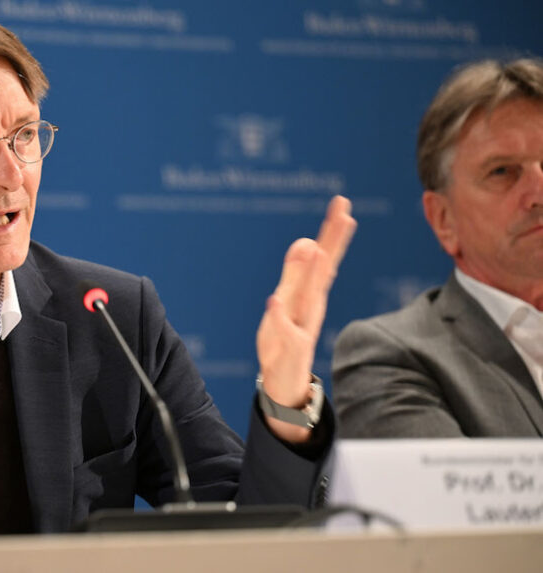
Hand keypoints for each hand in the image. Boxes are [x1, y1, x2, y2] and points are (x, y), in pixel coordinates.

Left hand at [256, 195, 355, 441]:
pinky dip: (280, 316)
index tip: (342, 203)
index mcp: (309, 295)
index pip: (323, 259)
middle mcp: (310, 308)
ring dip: (314, 275)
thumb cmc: (284, 342)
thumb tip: (307, 241)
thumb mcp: (287, 302)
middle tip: (345, 213)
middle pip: (324, 272)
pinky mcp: (291, 350)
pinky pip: (285, 332)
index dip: (332, 232)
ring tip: (318, 249)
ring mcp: (302, 328)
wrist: (284, 387)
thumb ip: (295, 274)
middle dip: (333, 242)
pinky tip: (274, 300)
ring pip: (309, 299)